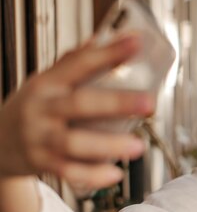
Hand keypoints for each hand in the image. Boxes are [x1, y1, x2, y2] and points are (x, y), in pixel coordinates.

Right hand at [0, 35, 153, 188]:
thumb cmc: (32, 109)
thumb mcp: (45, 83)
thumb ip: (73, 64)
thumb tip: (105, 37)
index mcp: (47, 83)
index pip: (79, 63)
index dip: (109, 53)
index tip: (136, 43)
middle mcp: (42, 109)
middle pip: (81, 104)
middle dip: (117, 103)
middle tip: (150, 103)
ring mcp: (39, 137)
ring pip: (74, 143)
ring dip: (109, 145)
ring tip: (138, 146)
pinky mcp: (40, 163)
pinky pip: (68, 171)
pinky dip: (93, 175)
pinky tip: (115, 174)